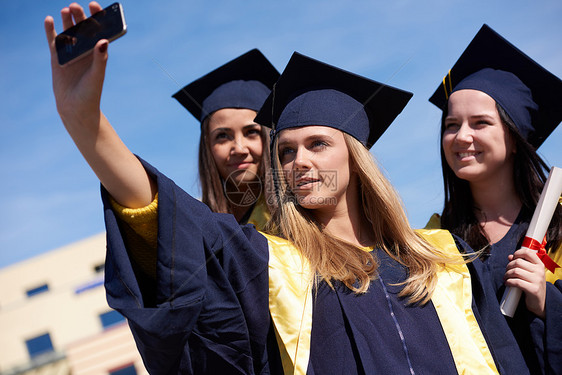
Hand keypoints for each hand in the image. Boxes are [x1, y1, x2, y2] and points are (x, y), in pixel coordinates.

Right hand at [44, 2, 107, 124]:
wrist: (75, 108)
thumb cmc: (90, 93)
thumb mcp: (97, 75)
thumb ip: (100, 58)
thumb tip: (103, 41)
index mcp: (98, 52)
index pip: (99, 30)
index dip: (97, 17)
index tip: (94, 6)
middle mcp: (85, 50)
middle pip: (83, 28)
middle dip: (80, 16)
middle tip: (75, 7)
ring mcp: (70, 53)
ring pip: (68, 32)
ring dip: (67, 21)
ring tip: (65, 11)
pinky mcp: (57, 58)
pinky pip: (54, 41)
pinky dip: (51, 30)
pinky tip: (49, 20)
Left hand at [504, 248, 545, 318]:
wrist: (539, 302)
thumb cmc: (532, 285)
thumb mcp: (529, 272)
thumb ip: (521, 263)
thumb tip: (510, 256)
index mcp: (539, 264)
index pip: (527, 252)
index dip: (517, 253)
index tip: (513, 259)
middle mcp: (540, 271)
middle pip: (517, 262)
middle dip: (508, 267)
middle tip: (507, 273)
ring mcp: (537, 280)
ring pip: (515, 271)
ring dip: (507, 275)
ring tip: (506, 278)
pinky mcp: (533, 289)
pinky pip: (516, 282)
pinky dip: (509, 282)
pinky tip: (507, 283)